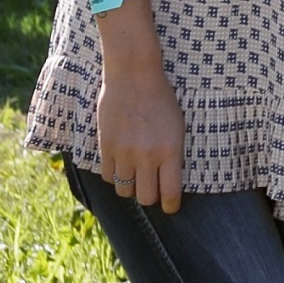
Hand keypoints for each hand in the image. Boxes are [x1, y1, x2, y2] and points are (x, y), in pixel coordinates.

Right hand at [95, 53, 184, 212]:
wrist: (133, 75)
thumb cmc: (161, 98)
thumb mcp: (177, 127)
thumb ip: (173, 155)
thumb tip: (168, 182)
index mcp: (170, 151)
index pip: (170, 193)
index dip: (171, 206)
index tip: (170, 207)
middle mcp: (147, 156)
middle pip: (146, 198)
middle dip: (150, 197)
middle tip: (151, 188)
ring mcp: (124, 152)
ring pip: (124, 190)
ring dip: (130, 186)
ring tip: (135, 175)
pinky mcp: (106, 146)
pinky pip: (107, 176)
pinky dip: (114, 175)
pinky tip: (120, 165)